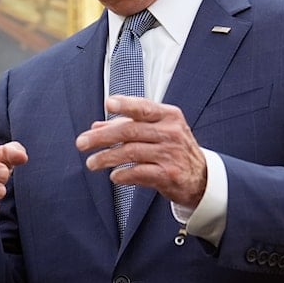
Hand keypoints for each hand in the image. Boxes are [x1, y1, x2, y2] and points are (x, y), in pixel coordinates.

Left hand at [78, 96, 206, 207]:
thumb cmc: (173, 149)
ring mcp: (170, 154)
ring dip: (106, 158)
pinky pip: (139, 173)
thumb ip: (127, 127)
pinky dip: (123, 174)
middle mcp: (171, 132)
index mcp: (168, 116)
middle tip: (81, 143)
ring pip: (131, 152)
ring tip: (91, 163)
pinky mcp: (169, 175)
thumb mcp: (157, 131)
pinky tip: (113, 176)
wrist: (202, 178)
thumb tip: (95, 126)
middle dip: (102, 137)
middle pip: (130, 131)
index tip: (108, 104)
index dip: (126, 105)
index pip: (144, 108)